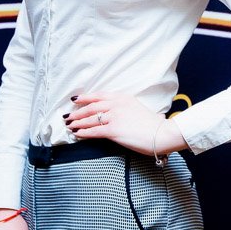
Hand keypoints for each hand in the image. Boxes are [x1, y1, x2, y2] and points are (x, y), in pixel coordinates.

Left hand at [65, 92, 188, 155]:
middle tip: (68, 116)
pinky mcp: (113, 129)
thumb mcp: (139, 108)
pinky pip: (94, 131)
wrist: (162, 133)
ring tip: (70, 126)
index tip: (75, 100)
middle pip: (91, 107)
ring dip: (77, 123)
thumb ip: (128, 108)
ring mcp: (114, 116)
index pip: (99, 95)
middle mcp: (116, 104)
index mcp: (123, 98)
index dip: (85, 98)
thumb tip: (123, 115)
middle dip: (77, 112)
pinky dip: (83, 132)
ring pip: (90, 119)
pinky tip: (77, 134)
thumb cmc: (154, 125)